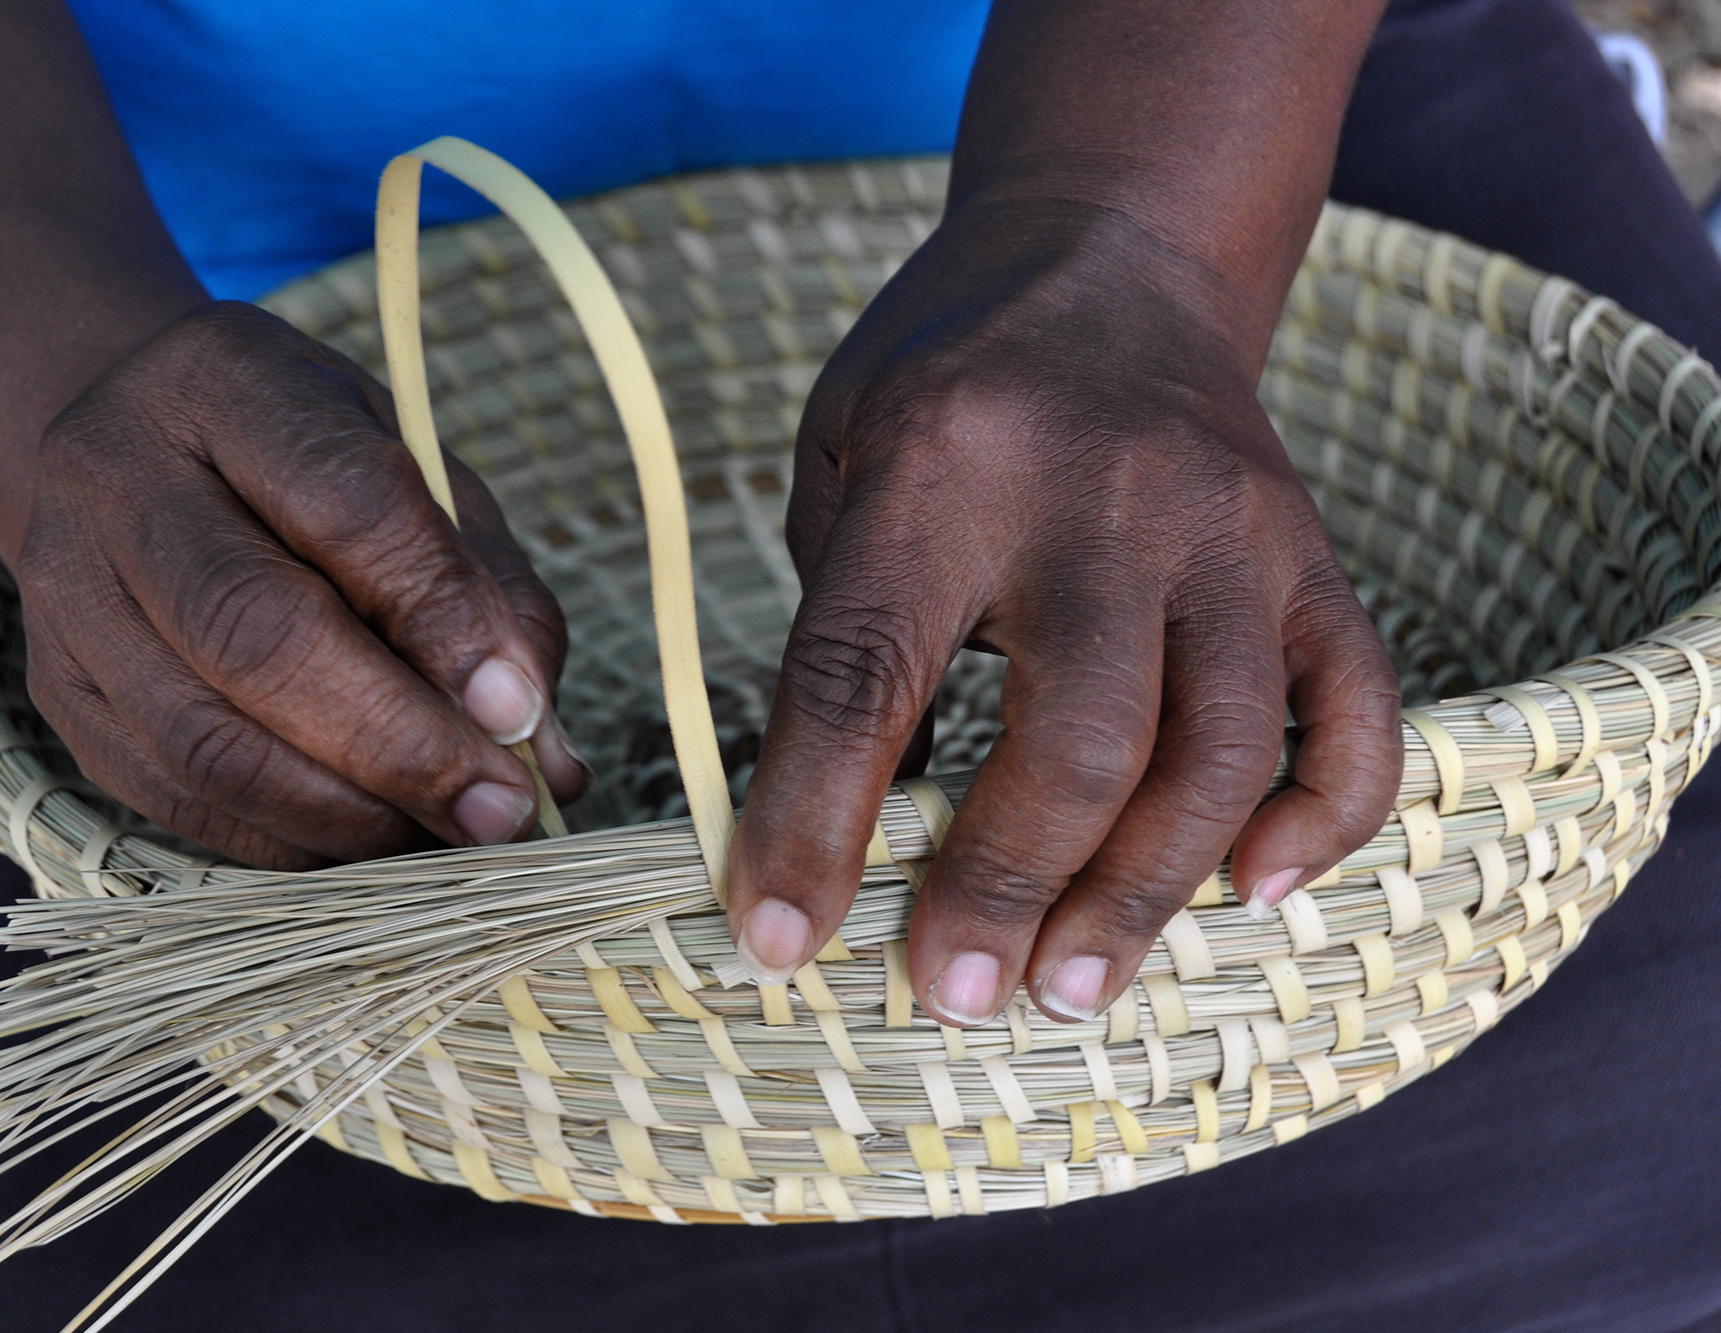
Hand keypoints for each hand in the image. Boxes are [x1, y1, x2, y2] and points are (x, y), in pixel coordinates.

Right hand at [14, 301, 588, 869]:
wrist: (136, 452)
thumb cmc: (311, 464)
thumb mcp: (417, 471)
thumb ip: (491, 593)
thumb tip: (546, 750)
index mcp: (224, 383)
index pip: (345, 505)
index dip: (442, 620)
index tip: (522, 713)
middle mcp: (116, 479)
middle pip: (256, 636)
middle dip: (398, 745)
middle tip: (501, 809)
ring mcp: (68, 595)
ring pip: (207, 742)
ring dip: (348, 813)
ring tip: (449, 834)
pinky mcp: (60, 696)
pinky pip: (180, 798)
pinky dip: (292, 840)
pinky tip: (371, 838)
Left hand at [727, 199, 1401, 1024]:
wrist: (1113, 256)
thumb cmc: (945, 386)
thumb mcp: (842, 462)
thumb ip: (844, 632)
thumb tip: (842, 843)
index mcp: (943, 466)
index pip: (864, 672)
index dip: (812, 821)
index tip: (776, 938)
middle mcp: (1100, 497)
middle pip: (1079, 738)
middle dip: (1008, 889)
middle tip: (956, 992)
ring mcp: (1230, 529)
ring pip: (1217, 751)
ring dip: (1144, 894)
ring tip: (1070, 988)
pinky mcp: (1313, 557)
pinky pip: (1353, 712)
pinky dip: (1321, 817)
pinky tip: (1255, 887)